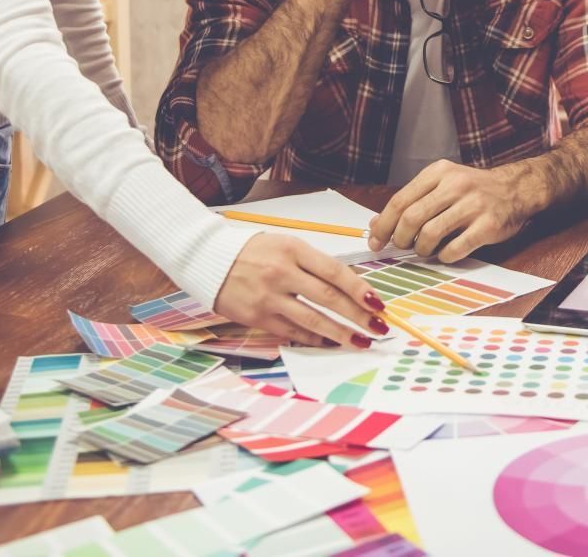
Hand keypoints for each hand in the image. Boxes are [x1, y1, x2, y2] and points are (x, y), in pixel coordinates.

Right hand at [212, 232, 391, 347]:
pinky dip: (314, 338)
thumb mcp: (286, 244)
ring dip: (341, 333)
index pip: (335, 272)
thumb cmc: (253, 251)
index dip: (360, 289)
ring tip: (361, 342)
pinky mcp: (258, 317)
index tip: (378, 303)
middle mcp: (283, 273)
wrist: (208, 258)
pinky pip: (292, 331)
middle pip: (329, 298)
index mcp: (294, 249)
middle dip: (358, 315)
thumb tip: (349, 287)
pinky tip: (329, 342)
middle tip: (378, 328)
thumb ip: (314, 264)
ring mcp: (269, 297)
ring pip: (313, 319)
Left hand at [368, 161, 534, 260]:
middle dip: (399, 239)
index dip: (383, 224)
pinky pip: (455, 249)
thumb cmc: (473, 190)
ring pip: (430, 234)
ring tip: (424, 250)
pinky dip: (443, 256)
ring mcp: (473, 206)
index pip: (400, 201)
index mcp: (439, 172)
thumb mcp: (441, 185)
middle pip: (411, 218)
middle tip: (400, 247)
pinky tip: (444, 253)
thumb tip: (376, 224)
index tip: (375, 241)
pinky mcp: (487, 226)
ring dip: (421, 249)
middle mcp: (455, 185)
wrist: (517, 189)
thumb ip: (411, 201)